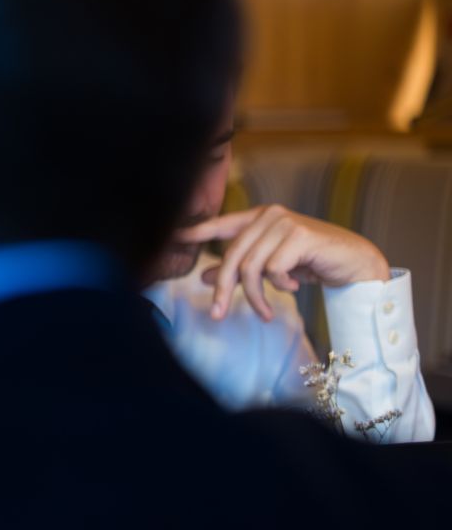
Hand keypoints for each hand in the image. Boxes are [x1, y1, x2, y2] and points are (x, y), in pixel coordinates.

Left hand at [178, 205, 388, 322]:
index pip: (221, 224)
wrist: (356, 265)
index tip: (172, 238)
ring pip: (250, 266)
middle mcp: (270, 215)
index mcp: (259, 218)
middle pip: (232, 256)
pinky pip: (273, 270)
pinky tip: (293, 287)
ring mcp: (285, 223)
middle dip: (223, 289)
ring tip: (266, 311)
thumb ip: (240, 269)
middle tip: (218, 314)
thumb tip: (204, 278)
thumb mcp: (271, 267)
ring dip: (255, 296)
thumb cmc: (311, 263)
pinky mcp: (301, 236)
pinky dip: (279, 286)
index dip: (196, 232)